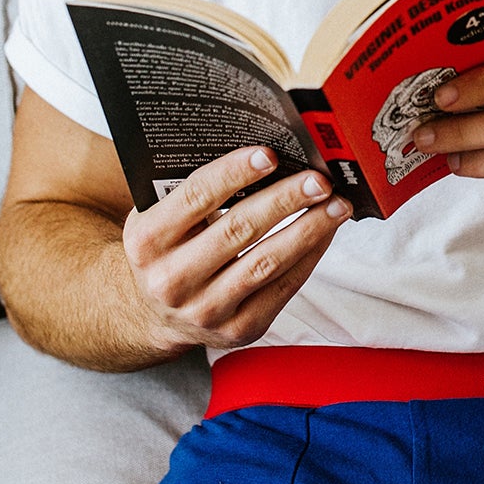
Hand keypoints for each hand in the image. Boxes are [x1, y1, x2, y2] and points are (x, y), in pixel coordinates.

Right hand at [122, 147, 349, 351]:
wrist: (153, 312)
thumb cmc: (166, 249)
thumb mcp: (158, 218)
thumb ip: (192, 190)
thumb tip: (261, 154)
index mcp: (147, 240)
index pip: (196, 196)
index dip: (235, 173)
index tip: (270, 154)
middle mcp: (171, 279)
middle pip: (239, 229)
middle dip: (285, 200)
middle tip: (319, 179)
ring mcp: (205, 309)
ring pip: (266, 262)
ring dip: (308, 230)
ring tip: (336, 205)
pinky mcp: (238, 330)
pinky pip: (282, 289)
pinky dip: (308, 257)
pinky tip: (324, 234)